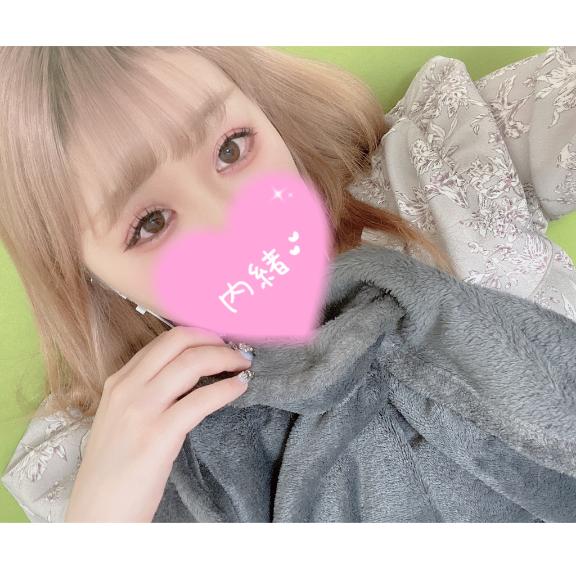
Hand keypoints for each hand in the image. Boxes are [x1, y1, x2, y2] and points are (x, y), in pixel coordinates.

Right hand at [64, 326, 251, 521]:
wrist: (98, 514)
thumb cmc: (115, 469)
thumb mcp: (123, 418)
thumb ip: (149, 392)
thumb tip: (190, 376)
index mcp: (119, 381)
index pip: (164, 341)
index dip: (198, 335)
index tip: (219, 342)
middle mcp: (127, 388)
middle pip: (179, 342)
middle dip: (214, 339)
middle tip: (236, 350)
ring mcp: (140, 410)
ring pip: (191, 363)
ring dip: (225, 359)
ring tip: (243, 366)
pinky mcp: (157, 435)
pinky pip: (201, 400)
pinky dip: (226, 389)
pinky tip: (239, 388)